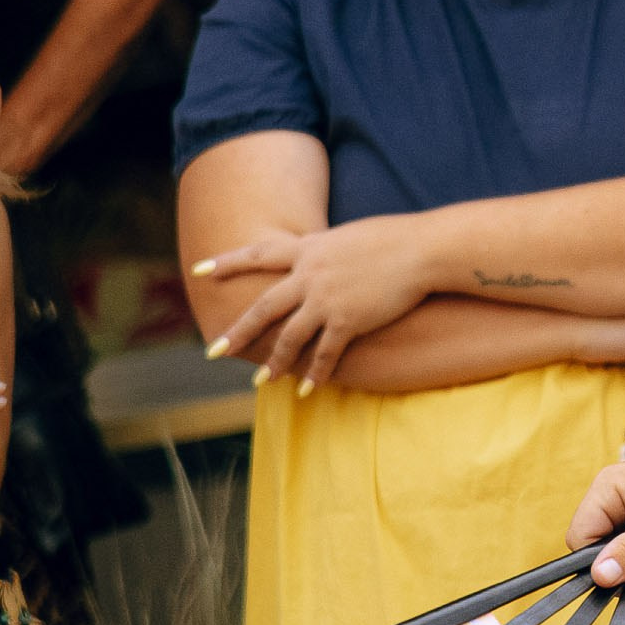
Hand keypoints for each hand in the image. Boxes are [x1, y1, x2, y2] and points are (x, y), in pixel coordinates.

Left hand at [197, 218, 430, 388]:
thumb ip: (329, 250)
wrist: (424, 249)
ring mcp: (326, 299)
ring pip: (289, 337)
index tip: (199, 270)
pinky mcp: (348, 320)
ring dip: (275, 361)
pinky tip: (307, 388)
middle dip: (238, 332)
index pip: (259, 255)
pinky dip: (315, 372)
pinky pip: (325, 352)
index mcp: (309, 249)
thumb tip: (323, 257)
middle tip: (215, 351)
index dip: (227, 262)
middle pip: (263, 307)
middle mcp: (309, 275)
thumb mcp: (351, 236)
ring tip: (262, 380)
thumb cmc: (398, 238)